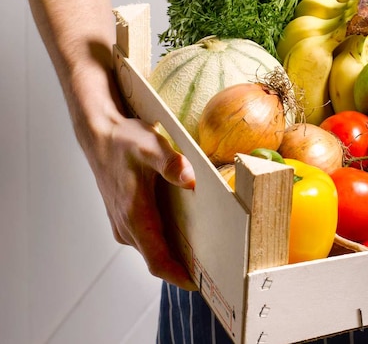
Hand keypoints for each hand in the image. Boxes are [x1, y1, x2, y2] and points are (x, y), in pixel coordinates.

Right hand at [89, 113, 197, 289]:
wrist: (99, 136)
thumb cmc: (125, 141)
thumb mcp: (150, 145)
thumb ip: (170, 162)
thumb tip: (189, 179)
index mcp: (134, 216)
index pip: (157, 260)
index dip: (177, 276)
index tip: (199, 285)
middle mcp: (127, 227)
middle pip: (158, 259)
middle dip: (184, 269)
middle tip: (216, 271)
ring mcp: (124, 225)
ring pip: (153, 249)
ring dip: (175, 256)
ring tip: (208, 255)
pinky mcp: (126, 219)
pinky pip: (149, 240)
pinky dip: (167, 243)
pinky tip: (189, 234)